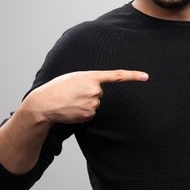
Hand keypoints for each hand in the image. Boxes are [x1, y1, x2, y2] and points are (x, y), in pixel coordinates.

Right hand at [22, 70, 148, 123]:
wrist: (44, 104)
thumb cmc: (57, 88)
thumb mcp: (74, 77)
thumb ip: (89, 79)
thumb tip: (98, 89)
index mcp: (91, 77)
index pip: (117, 75)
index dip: (133, 76)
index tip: (146, 76)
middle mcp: (95, 90)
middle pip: (99, 92)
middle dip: (89, 92)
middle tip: (73, 92)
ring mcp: (92, 103)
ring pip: (95, 103)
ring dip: (85, 102)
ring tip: (71, 100)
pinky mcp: (89, 114)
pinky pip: (90, 112)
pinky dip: (82, 111)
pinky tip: (72, 109)